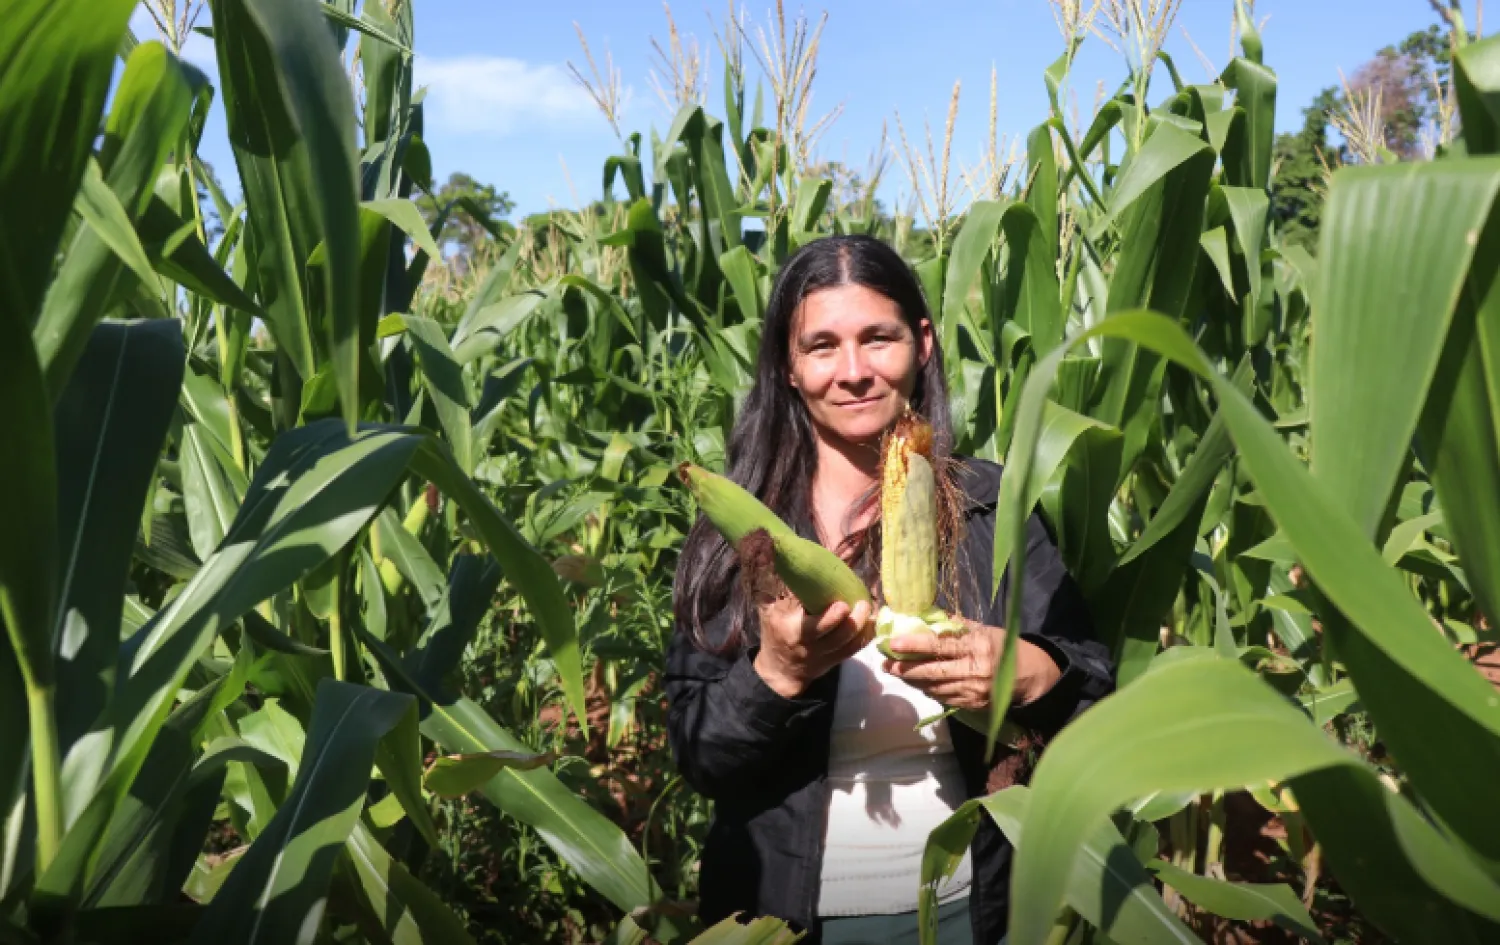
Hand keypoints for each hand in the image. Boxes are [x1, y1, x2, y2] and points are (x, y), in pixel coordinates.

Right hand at [753, 596, 873, 698]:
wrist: (780, 669)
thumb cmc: (775, 631)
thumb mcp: (769, 612)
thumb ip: (779, 591)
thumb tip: (785, 560)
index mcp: (793, 632)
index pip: (812, 628)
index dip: (830, 619)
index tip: (842, 605)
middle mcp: (810, 647)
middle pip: (837, 638)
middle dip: (854, 621)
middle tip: (864, 603)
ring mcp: (824, 656)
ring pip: (848, 646)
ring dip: (864, 628)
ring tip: (871, 609)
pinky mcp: (834, 661)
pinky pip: (853, 651)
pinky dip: (865, 637)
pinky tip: (872, 623)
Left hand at [881, 617, 1061, 710]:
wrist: (1029, 675)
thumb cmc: (1004, 646)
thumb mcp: (984, 630)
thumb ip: (956, 625)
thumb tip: (928, 614)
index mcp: (977, 647)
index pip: (940, 646)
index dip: (914, 645)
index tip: (893, 643)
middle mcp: (975, 671)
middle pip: (932, 671)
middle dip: (905, 669)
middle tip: (885, 664)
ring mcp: (973, 691)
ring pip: (935, 687)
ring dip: (912, 681)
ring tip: (895, 672)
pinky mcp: (973, 705)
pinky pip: (943, 698)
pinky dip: (928, 690)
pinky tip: (917, 683)